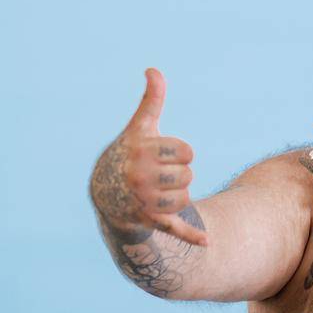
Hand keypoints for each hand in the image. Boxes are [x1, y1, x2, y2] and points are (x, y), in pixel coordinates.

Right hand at [89, 68, 207, 246]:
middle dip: (180, 175)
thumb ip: (151, 101)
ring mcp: (144, 200)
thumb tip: (154, 70)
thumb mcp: (139, 128)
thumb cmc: (129, 154)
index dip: (181, 153)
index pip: (187, 152)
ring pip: (186, 198)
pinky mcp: (149, 221)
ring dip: (180, 196)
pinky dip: (190, 236)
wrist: (106, 192)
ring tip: (161, 192)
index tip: (166, 155)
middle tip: (162, 176)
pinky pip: (174, 228)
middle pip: (188, 176)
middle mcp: (140, 176)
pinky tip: (207, 242)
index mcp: (142, 150)